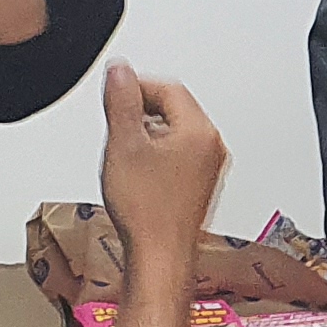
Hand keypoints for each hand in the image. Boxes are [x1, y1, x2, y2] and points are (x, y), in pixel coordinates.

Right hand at [98, 64, 227, 280]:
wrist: (160, 256)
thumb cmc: (147, 212)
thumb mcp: (123, 144)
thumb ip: (121, 99)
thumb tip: (120, 70)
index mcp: (199, 132)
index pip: (169, 87)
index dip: (137, 86)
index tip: (115, 93)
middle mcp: (211, 147)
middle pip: (175, 107)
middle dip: (143, 110)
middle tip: (117, 125)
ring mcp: (209, 167)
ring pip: (176, 131)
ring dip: (149, 133)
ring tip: (126, 153)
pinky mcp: (199, 184)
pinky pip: (179, 154)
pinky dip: (157, 154)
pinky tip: (138, 173)